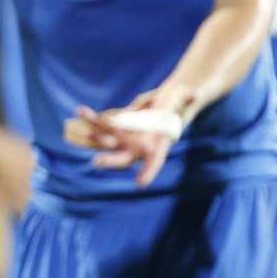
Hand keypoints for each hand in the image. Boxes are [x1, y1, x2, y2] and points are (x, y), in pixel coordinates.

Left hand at [64, 84, 197, 187]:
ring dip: (95, 133)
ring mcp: (125, 139)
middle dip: (111, 161)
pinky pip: (102, 127)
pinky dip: (92, 120)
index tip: (141, 183)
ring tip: (86, 124)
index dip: (149, 172)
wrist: (164, 107)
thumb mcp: (183, 102)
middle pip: (123, 159)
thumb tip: (194, 95)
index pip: (155, 162)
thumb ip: (187, 99)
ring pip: (107, 141)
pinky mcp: (116, 129)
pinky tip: (81, 111)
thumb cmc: (176, 107)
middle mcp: (139, 147)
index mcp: (157, 146)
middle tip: (98, 162)